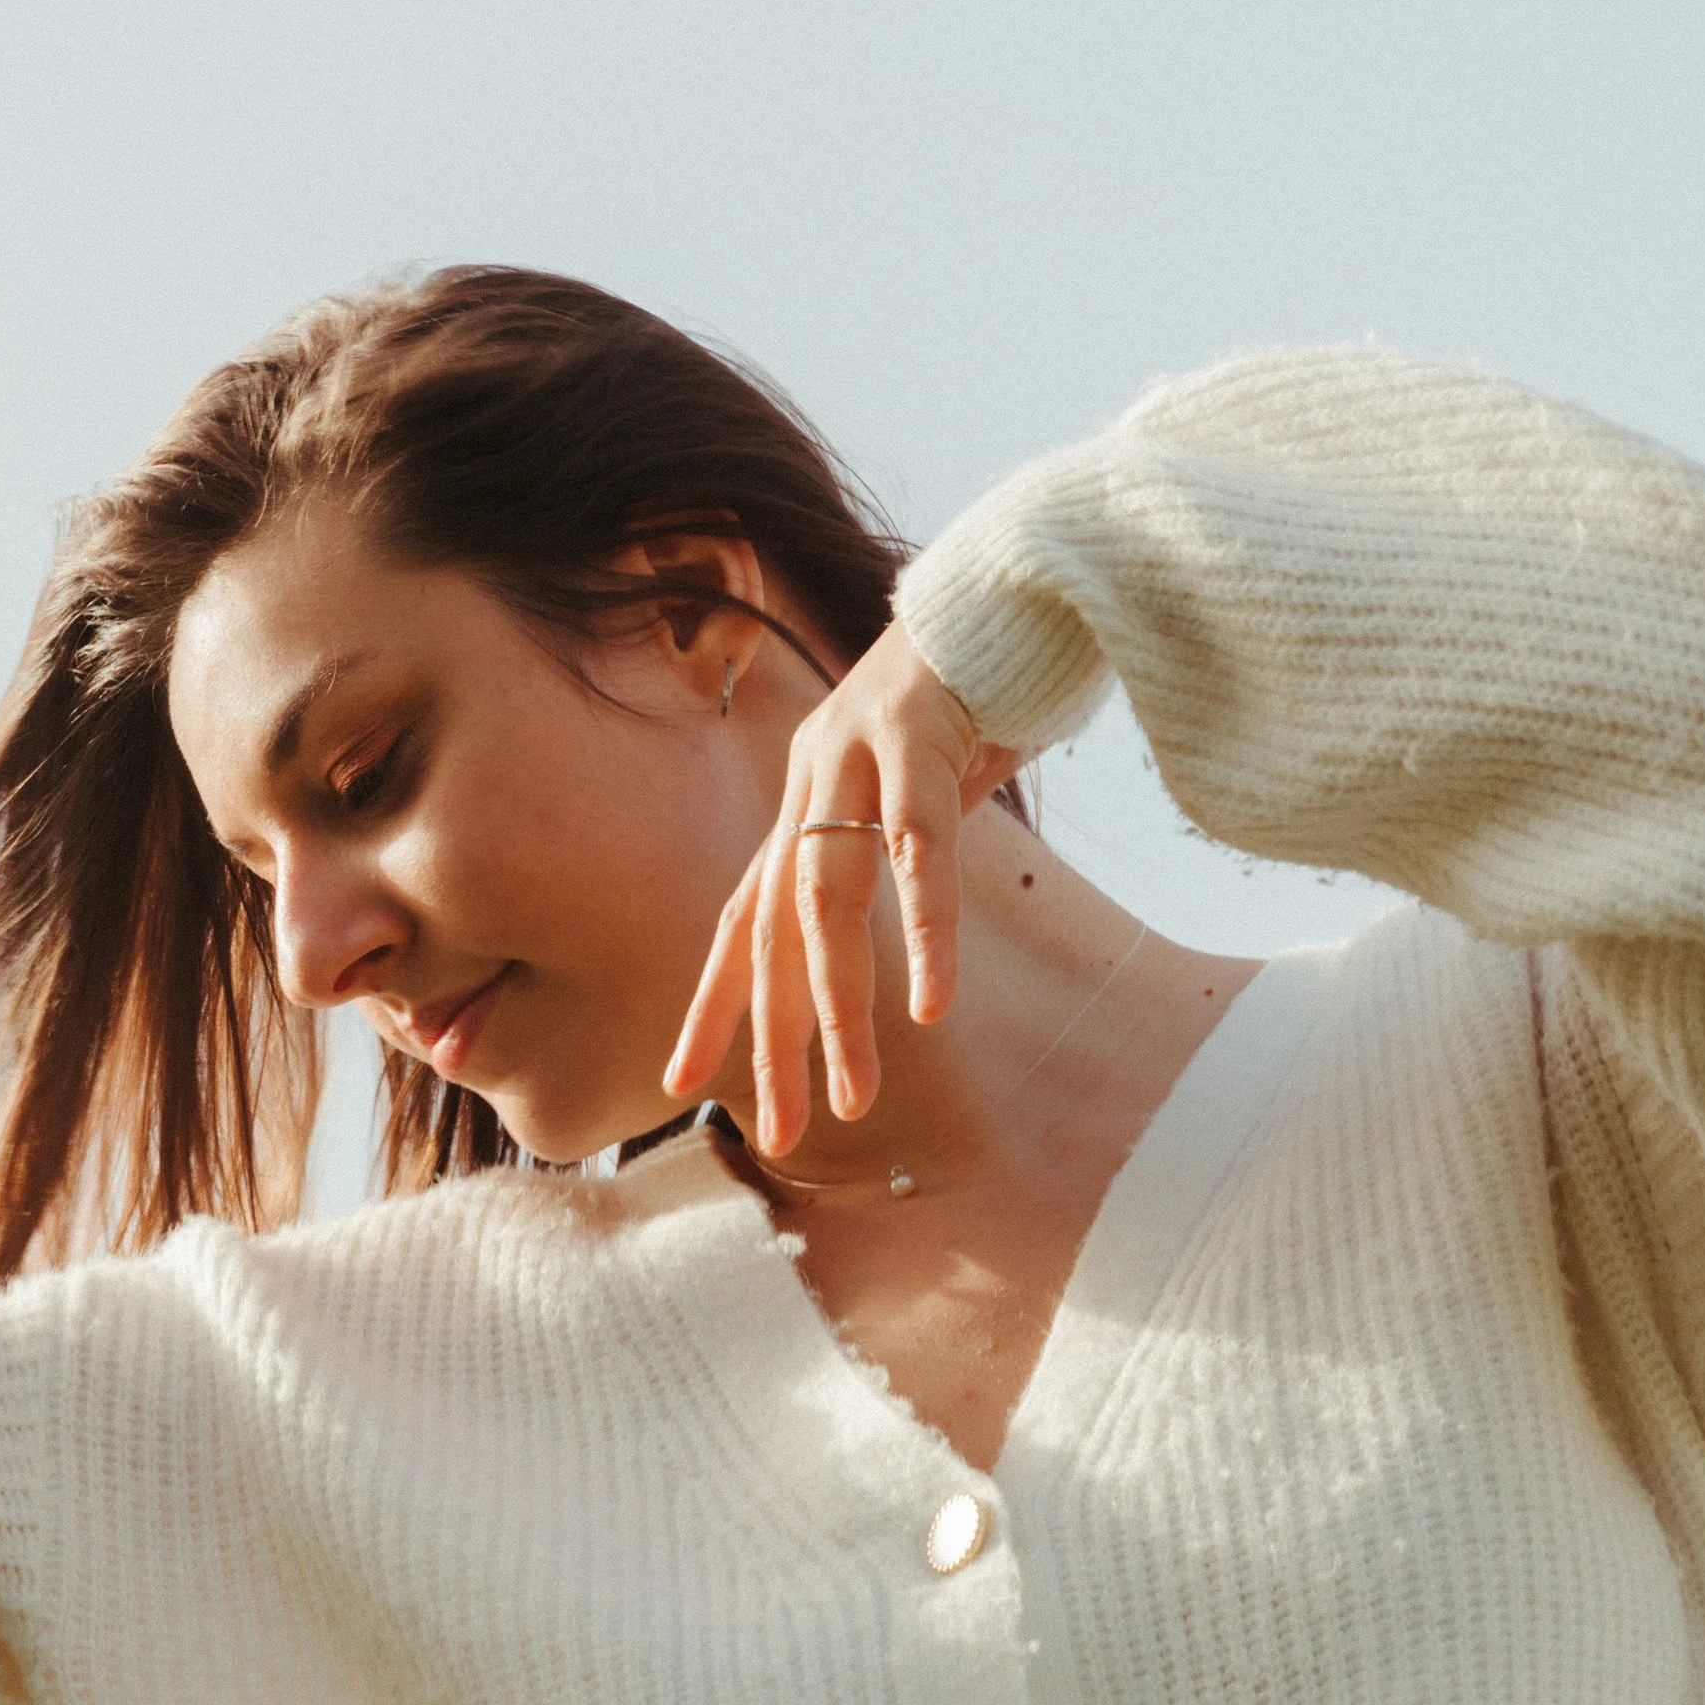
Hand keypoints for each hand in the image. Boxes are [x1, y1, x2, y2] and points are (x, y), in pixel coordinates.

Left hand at [665, 616, 1023, 1156]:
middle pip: (773, 926)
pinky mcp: (921, 733)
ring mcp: (860, 751)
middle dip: (773, 1036)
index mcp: (808, 792)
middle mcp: (815, 775)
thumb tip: (914, 917)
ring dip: (839, 1006)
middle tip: (779, 1129)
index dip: (712, 1000)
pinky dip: (924, 933)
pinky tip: (932, 1005)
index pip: (742, 914)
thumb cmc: (983, 685)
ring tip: (854, 1094)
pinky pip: (919, 851)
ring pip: (830, 900)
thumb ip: (906, 841)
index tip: (680, 1084)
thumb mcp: (934, 778)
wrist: (1023, 575)